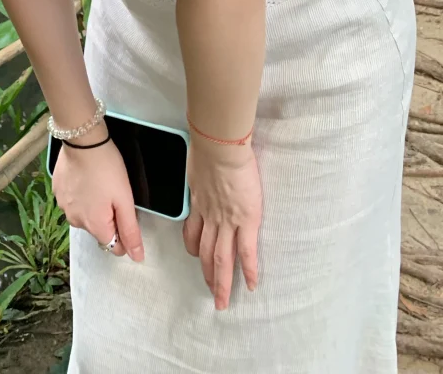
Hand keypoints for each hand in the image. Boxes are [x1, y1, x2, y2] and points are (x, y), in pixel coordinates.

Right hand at [51, 129, 144, 262]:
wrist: (82, 139)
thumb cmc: (107, 168)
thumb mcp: (125, 199)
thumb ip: (131, 231)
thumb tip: (137, 258)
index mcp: (95, 226)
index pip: (114, 247)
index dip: (124, 233)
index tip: (125, 211)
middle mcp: (75, 221)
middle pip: (99, 231)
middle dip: (108, 218)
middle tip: (113, 194)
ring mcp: (63, 206)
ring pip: (84, 216)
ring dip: (93, 207)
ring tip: (98, 184)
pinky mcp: (57, 191)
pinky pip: (72, 201)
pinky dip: (80, 195)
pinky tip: (85, 179)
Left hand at [183, 139, 260, 309]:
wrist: (220, 146)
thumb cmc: (209, 147)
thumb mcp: (196, 164)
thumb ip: (200, 175)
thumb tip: (200, 169)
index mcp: (198, 203)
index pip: (193, 233)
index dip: (194, 248)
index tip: (195, 258)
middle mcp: (210, 217)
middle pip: (206, 253)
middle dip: (208, 275)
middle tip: (211, 293)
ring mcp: (227, 221)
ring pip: (222, 259)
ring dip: (222, 282)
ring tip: (223, 299)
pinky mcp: (246, 220)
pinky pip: (246, 252)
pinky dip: (248, 270)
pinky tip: (251, 284)